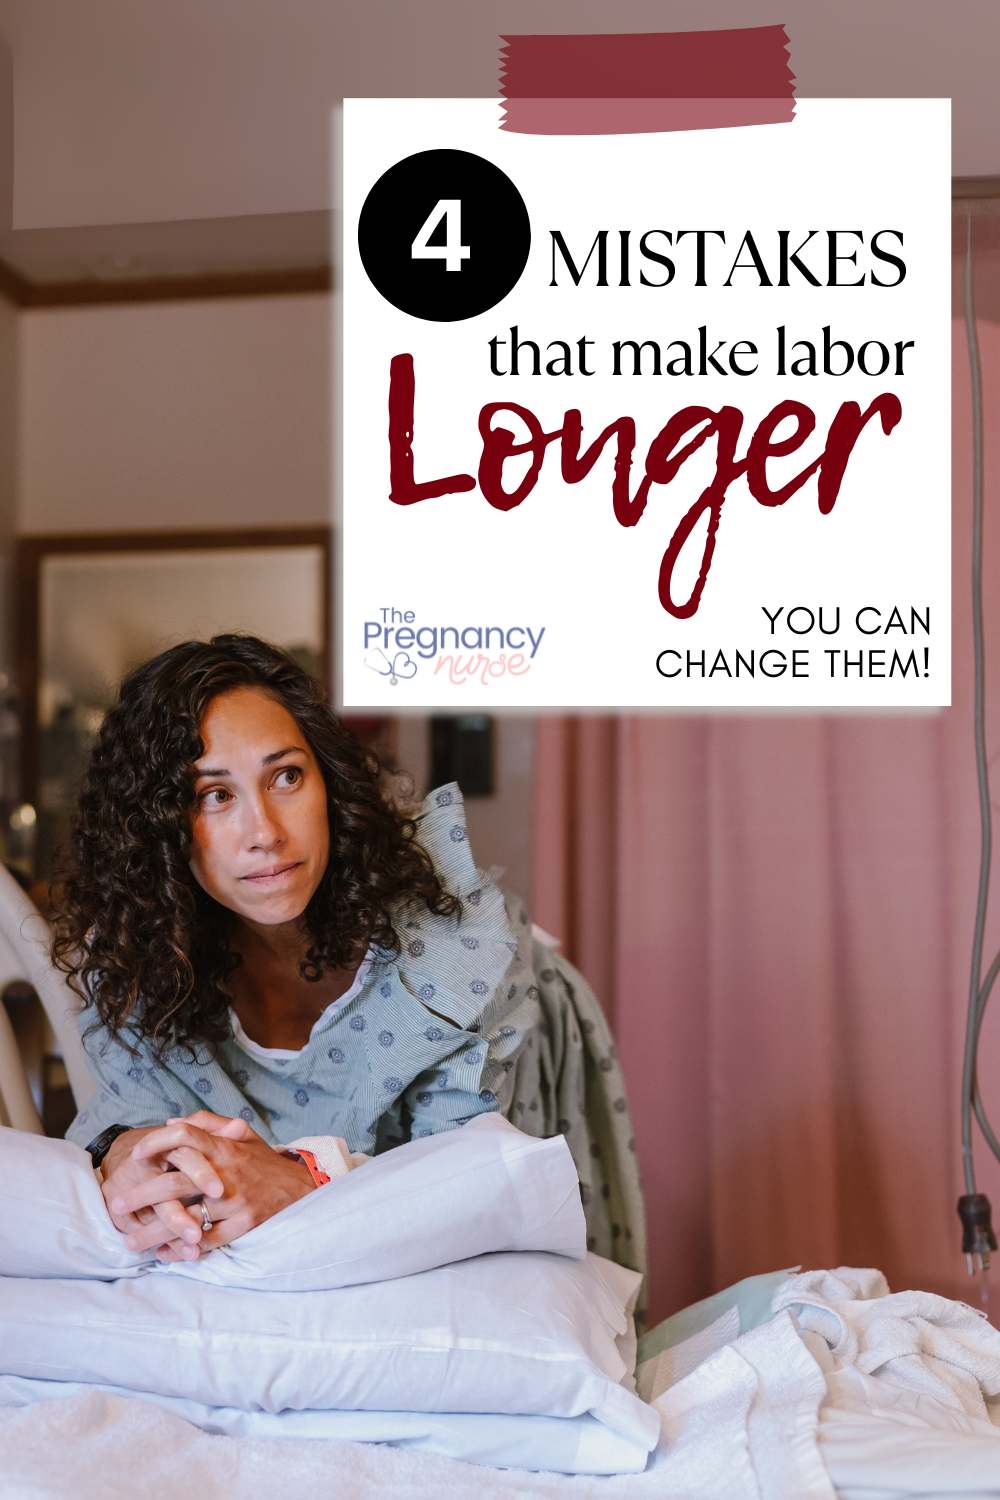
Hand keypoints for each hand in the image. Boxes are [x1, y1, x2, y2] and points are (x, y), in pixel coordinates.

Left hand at [115, 1110, 314, 1256]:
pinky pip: (206, 1242)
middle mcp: (227, 1174)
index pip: (186, 1136)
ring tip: (131, 1241)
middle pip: (175, 1182)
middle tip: (116, 1206)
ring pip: (186, 1219)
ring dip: (154, 1232)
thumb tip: (171, 1122)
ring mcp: (235, 1202)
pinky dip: (182, 1250)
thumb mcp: (244, 1135)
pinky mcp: (244, 1226)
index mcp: (225, 1148)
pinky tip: (165, 1254)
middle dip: (141, 1195)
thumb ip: (209, 1124)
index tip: (136, 1156)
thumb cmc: (265, 1163)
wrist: (303, 1190)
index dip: (158, 1143)